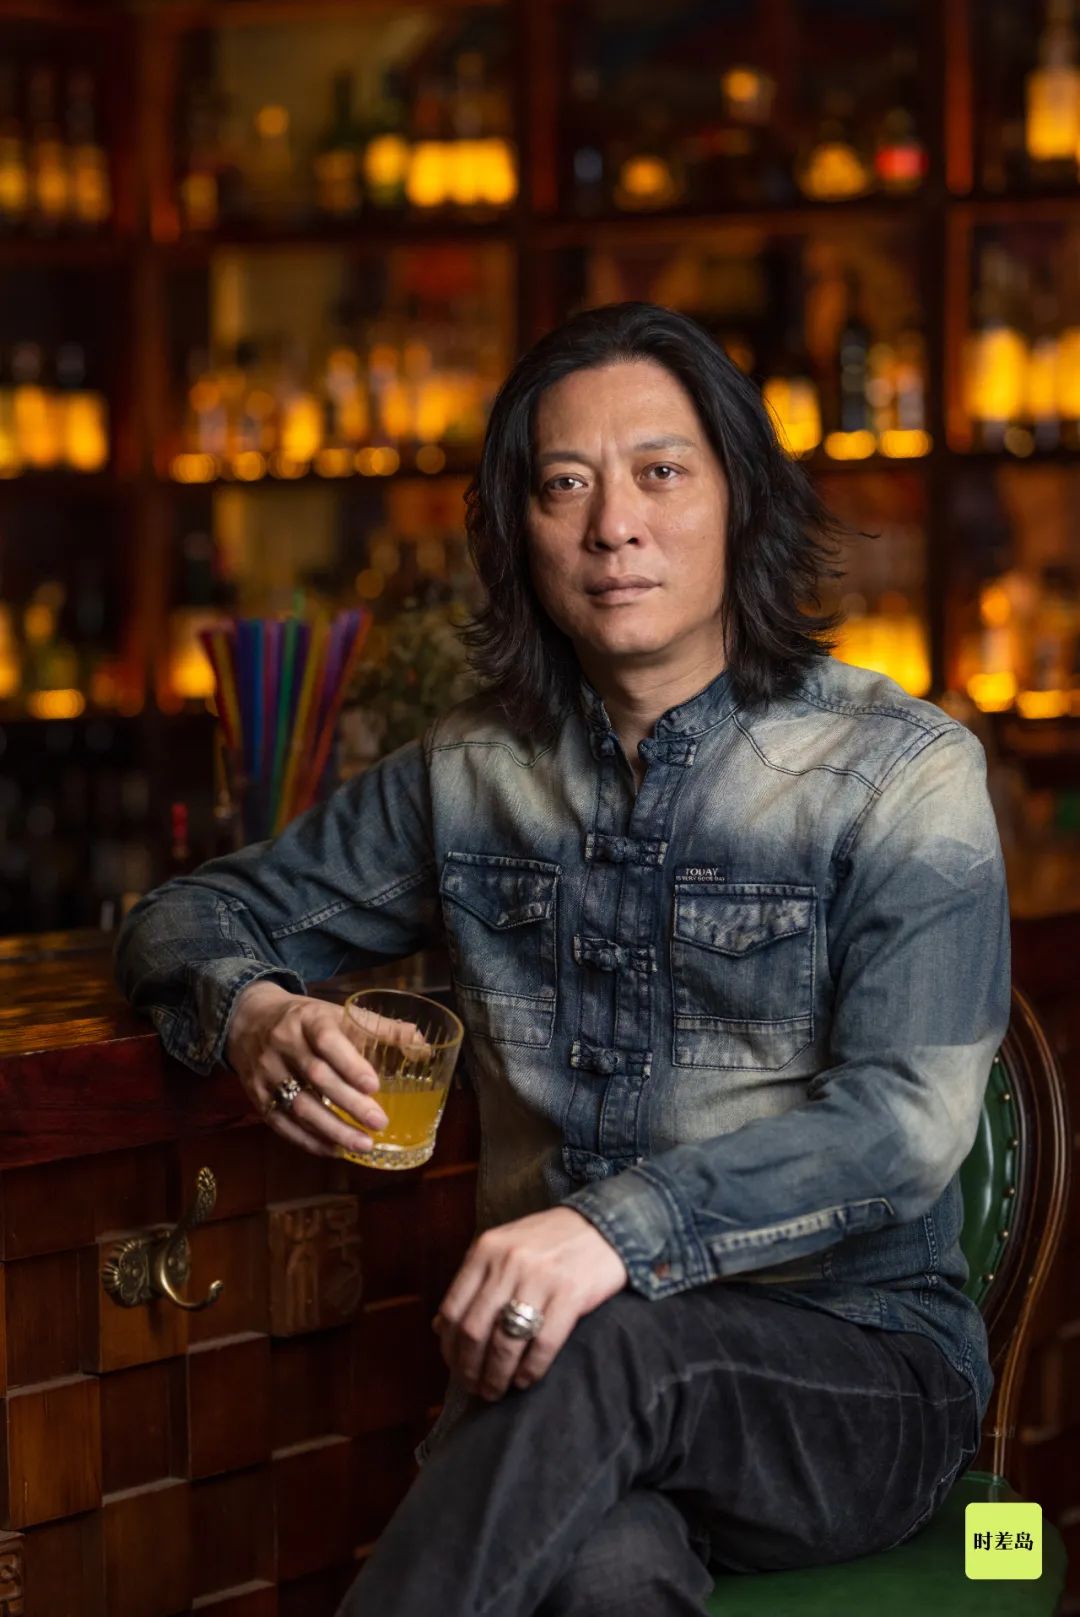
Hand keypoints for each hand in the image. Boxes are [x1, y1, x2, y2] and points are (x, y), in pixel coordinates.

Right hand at [225, 981, 422, 1159]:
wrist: (249, 1020)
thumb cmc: (306, 1020)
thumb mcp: (338, 1013)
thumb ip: (380, 1029)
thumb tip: (424, 1046)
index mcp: (308, 1019)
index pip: (327, 1040)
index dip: (350, 1063)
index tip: (373, 1085)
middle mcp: (283, 1044)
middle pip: (316, 1076)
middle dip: (349, 1103)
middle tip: (379, 1122)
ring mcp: (266, 1072)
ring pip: (299, 1105)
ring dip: (332, 1129)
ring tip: (363, 1144)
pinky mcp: (256, 1096)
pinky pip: (282, 1123)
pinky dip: (309, 1140)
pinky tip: (334, 1150)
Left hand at [433, 1206, 627, 1401]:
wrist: (606, 1223)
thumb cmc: (550, 1241)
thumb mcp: (504, 1247)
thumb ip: (474, 1281)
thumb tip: (440, 1326)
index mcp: (486, 1249)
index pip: (453, 1309)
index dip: (449, 1347)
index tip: (455, 1367)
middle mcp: (508, 1262)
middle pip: (475, 1330)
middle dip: (469, 1369)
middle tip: (475, 1389)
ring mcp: (539, 1278)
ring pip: (505, 1343)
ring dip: (497, 1376)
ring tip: (497, 1391)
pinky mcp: (571, 1294)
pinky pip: (543, 1345)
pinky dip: (530, 1370)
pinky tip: (526, 1380)